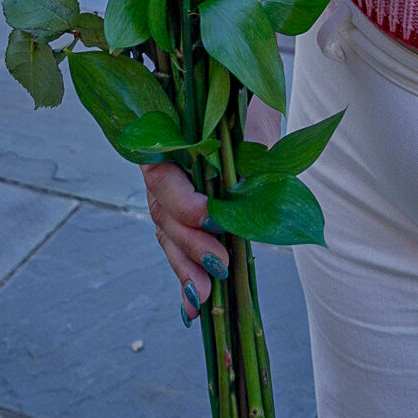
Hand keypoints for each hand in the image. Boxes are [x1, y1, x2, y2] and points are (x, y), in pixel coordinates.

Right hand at [141, 96, 280, 325]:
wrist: (247, 106)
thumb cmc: (248, 114)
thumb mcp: (252, 131)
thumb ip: (248, 159)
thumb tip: (257, 200)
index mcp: (169, 140)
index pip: (163, 176)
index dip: (182, 202)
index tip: (209, 216)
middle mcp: (161, 170)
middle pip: (164, 214)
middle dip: (190, 244)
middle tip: (219, 263)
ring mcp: (168, 197)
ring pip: (168, 237)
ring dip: (186, 269)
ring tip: (204, 296)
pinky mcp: (183, 220)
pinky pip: (178, 251)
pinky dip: (186, 280)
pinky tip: (192, 310)